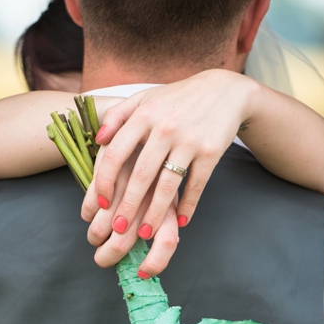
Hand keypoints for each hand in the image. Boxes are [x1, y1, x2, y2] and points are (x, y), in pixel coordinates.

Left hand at [81, 70, 259, 270]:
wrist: (225, 90)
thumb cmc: (176, 99)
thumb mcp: (144, 99)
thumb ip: (117, 116)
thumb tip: (99, 139)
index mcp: (143, 116)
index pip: (115, 154)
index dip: (105, 182)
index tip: (101, 204)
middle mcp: (165, 128)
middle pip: (141, 176)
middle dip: (128, 206)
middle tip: (118, 229)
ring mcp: (189, 140)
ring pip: (168, 185)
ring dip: (155, 213)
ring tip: (145, 233)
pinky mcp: (211, 151)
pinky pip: (196, 185)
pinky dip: (188, 206)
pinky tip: (179, 221)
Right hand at [82, 147, 178, 275]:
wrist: (152, 120)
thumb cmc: (159, 166)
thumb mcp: (168, 193)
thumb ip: (164, 226)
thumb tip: (152, 263)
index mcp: (170, 203)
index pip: (167, 242)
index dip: (155, 263)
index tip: (143, 273)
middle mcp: (149, 198)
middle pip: (124, 243)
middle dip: (108, 257)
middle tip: (101, 259)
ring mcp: (125, 187)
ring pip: (101, 228)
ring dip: (94, 237)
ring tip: (94, 237)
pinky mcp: (108, 171)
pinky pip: (89, 206)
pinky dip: (86, 214)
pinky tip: (89, 213)